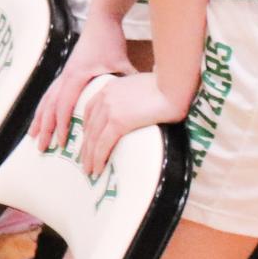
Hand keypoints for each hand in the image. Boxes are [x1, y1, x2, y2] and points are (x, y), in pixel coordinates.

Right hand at [30, 12, 132, 153]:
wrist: (101, 21)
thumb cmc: (110, 41)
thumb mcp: (121, 63)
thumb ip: (126, 83)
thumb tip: (141, 104)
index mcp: (77, 76)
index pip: (65, 105)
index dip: (63, 125)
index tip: (63, 144)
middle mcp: (65, 76)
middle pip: (50, 106)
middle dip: (45, 128)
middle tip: (42, 148)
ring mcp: (64, 74)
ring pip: (46, 100)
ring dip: (39, 119)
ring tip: (33, 136)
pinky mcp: (66, 72)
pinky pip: (50, 93)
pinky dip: (44, 107)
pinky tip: (42, 117)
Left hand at [73, 73, 190, 175]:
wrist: (173, 87)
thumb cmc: (166, 88)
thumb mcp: (141, 87)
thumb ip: (133, 97)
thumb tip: (138, 109)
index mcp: (109, 88)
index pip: (90, 110)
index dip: (87, 128)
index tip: (86, 140)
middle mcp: (104, 97)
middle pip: (89, 126)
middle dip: (85, 146)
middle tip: (84, 161)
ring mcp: (109, 109)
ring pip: (93, 138)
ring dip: (89, 157)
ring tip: (89, 171)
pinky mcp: (118, 122)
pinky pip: (103, 144)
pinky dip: (98, 158)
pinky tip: (98, 169)